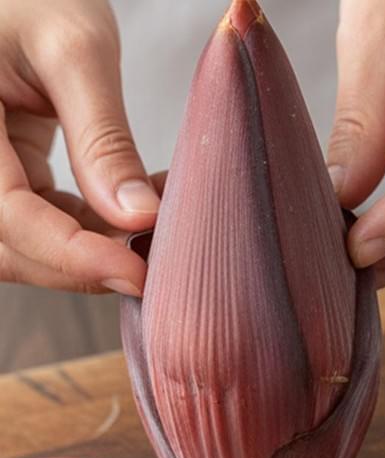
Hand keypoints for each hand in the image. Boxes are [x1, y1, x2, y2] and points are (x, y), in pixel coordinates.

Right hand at [0, 0, 156, 294]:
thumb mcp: (75, 50)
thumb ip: (103, 135)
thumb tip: (139, 218)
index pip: (6, 215)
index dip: (70, 254)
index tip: (136, 272)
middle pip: (11, 246)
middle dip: (85, 262)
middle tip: (160, 257)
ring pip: (25, 245)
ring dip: (93, 250)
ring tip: (158, 222)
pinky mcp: (5, 175)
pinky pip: (41, 222)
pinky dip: (93, 228)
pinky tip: (142, 207)